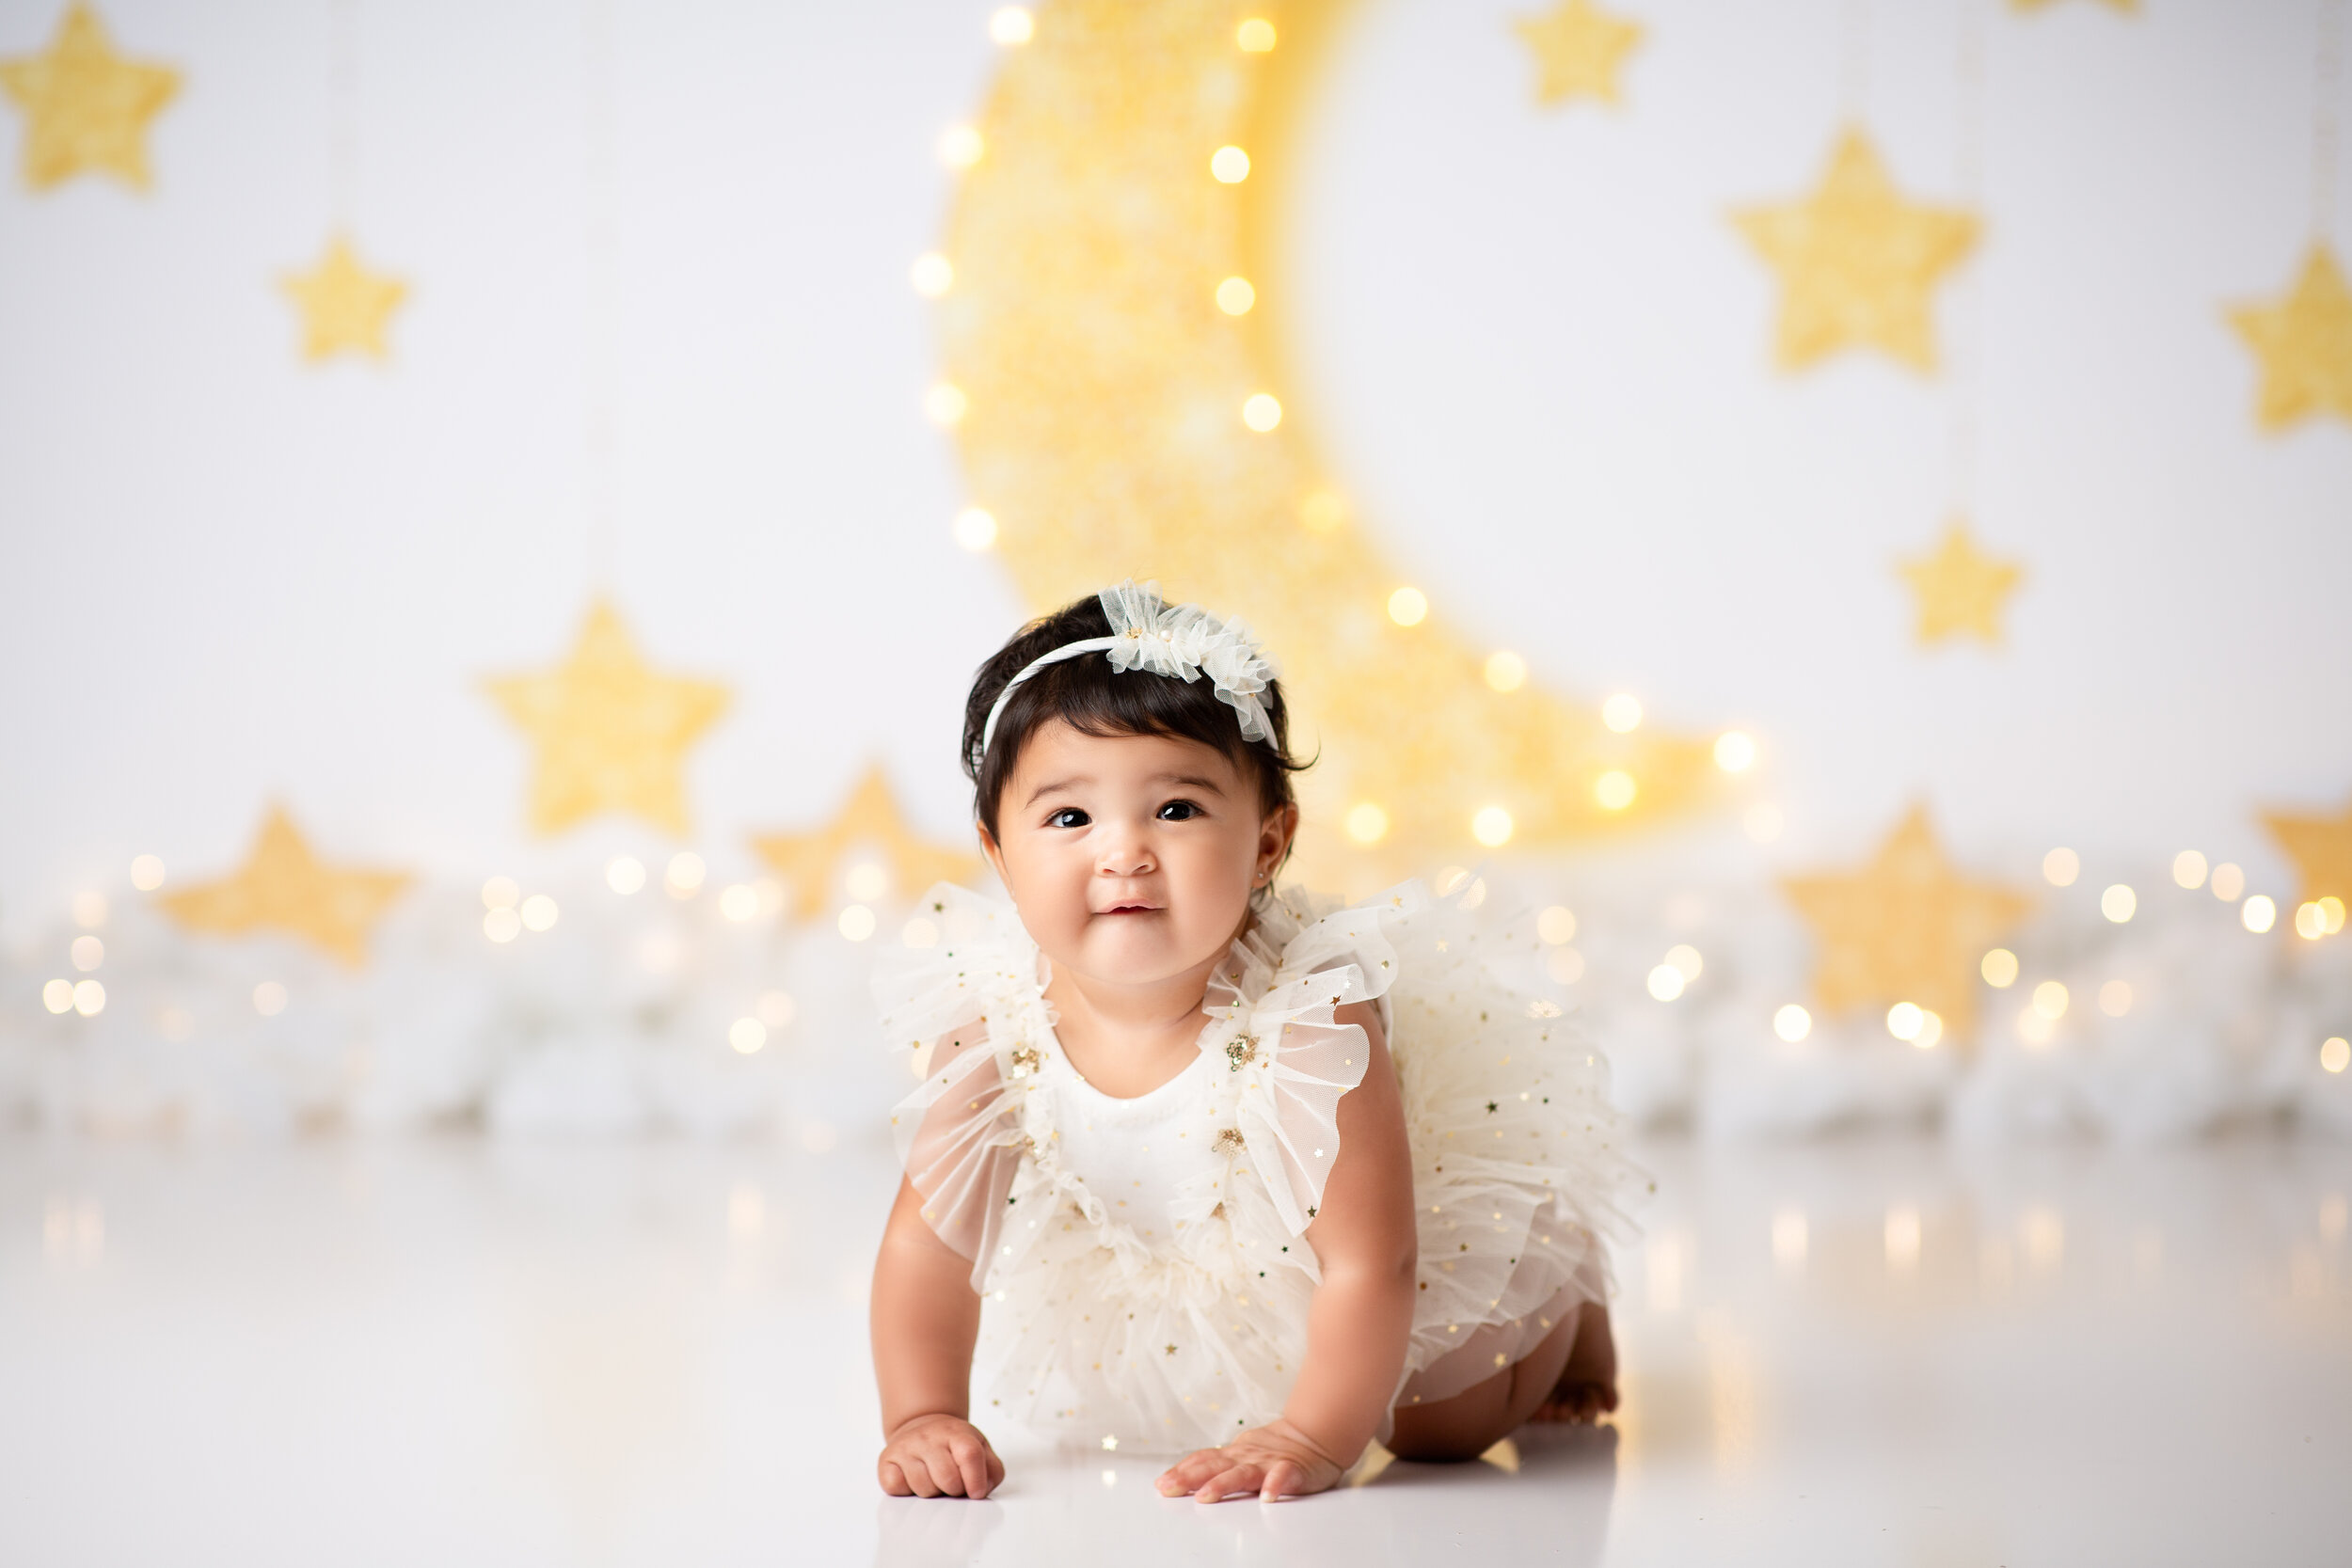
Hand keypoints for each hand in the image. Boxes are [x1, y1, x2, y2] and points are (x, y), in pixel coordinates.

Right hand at [878, 1413, 1004, 1498]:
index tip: (976, 1492)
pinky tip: (913, 1479)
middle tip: (952, 1483)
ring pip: (924, 1488)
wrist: (922, 1429)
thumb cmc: (953, 1446)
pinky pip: (897, 1487)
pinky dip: (907, 1491)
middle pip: (948, 1478)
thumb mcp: (980, 1449)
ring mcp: (906, 1447)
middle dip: (954, 1490)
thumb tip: (981, 1490)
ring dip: (932, 1492)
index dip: (976, 1480)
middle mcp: (929, 1436)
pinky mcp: (886, 1460)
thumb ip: (992, 1471)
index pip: (970, 1455)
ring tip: (933, 1479)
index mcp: (957, 1433)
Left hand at [1155, 1418, 1347, 1502]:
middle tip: (1168, 1489)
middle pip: (1213, 1467)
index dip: (1181, 1471)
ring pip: (1242, 1474)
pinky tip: (1268, 1497)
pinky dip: (1275, 1485)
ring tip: (1205, 1496)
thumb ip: (1217, 1466)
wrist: (1314, 1436)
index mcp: (1233, 1456)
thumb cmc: (1274, 1451)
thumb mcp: (1241, 1455)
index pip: (1202, 1461)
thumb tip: (1180, 1478)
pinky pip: (1283, 1477)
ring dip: (1222, 1484)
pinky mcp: (1292, 1470)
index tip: (1160, 1484)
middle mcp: (1246, 1458)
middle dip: (1189, 1478)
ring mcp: (1267, 1463)